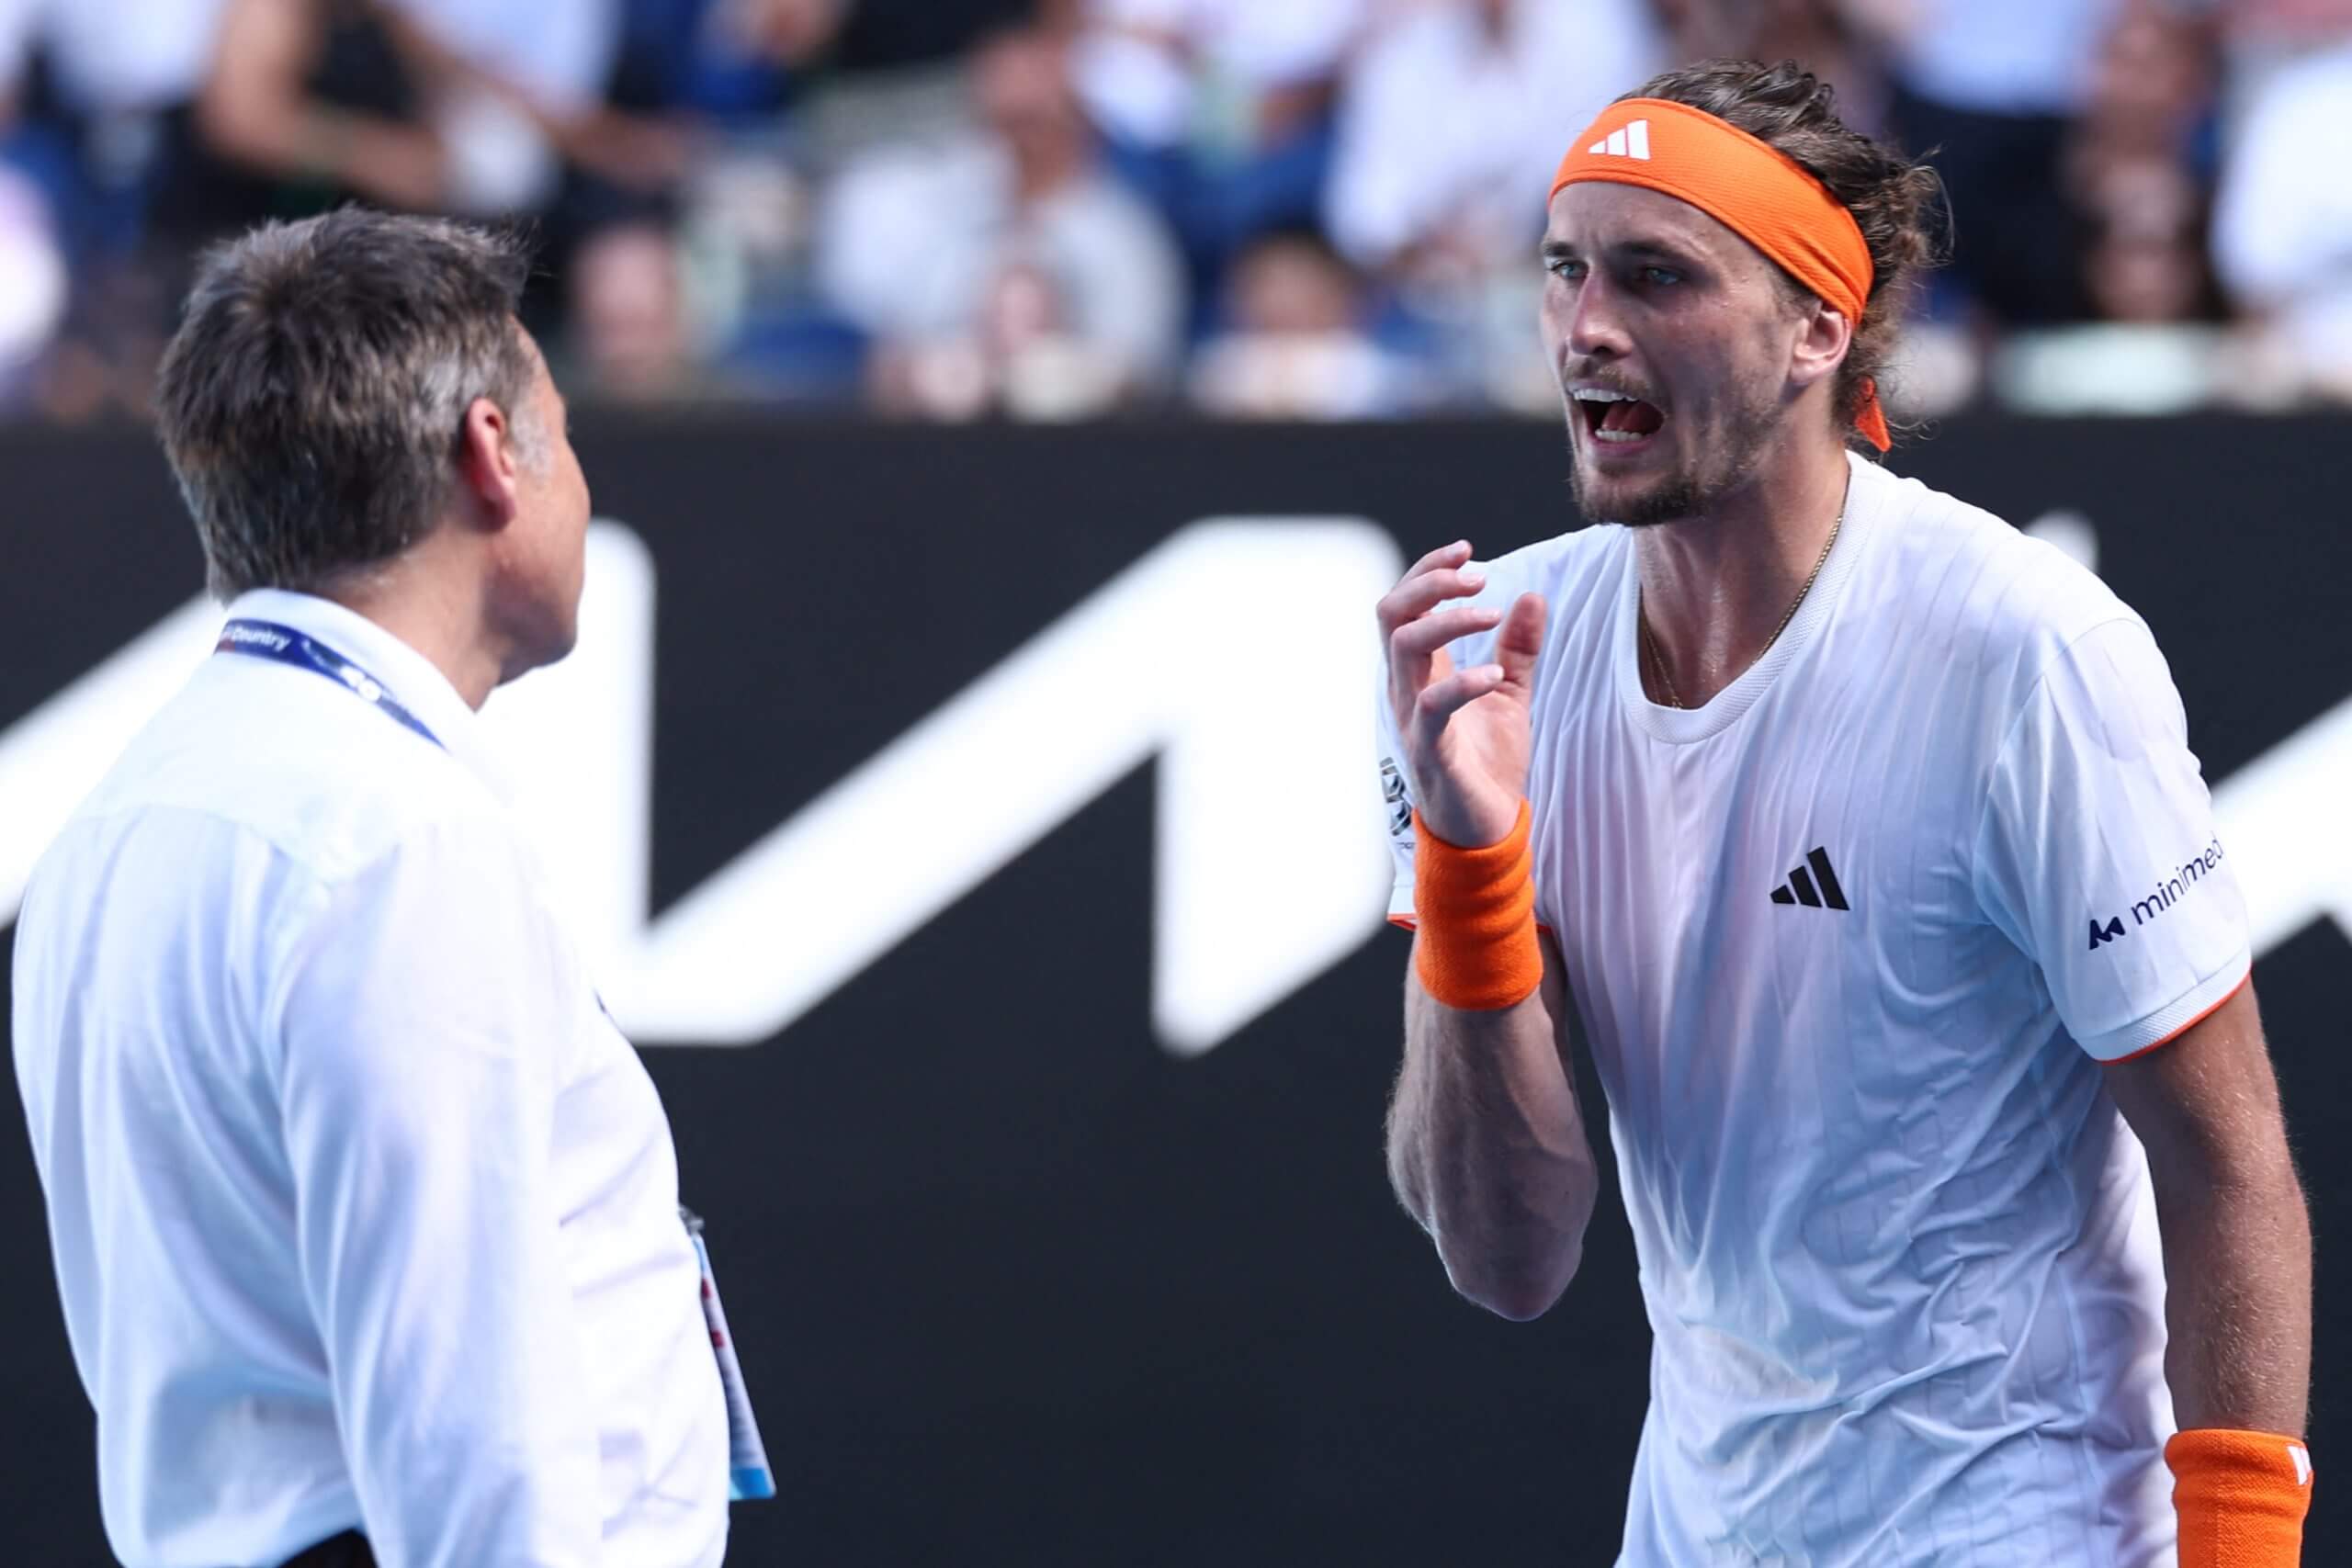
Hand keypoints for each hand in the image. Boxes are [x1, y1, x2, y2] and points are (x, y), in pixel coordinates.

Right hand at [1377, 540, 1546, 849]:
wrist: (1486, 830)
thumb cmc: (1488, 763)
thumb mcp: (1510, 694)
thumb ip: (1518, 649)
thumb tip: (1533, 597)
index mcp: (1421, 671)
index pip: (1405, 604)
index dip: (1428, 569)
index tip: (1469, 550)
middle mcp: (1407, 687)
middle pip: (1391, 613)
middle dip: (1429, 582)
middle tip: (1476, 576)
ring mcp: (1412, 717)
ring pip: (1405, 647)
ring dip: (1448, 619)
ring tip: (1492, 612)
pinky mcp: (1430, 749)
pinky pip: (1432, 705)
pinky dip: (1462, 681)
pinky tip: (1494, 674)